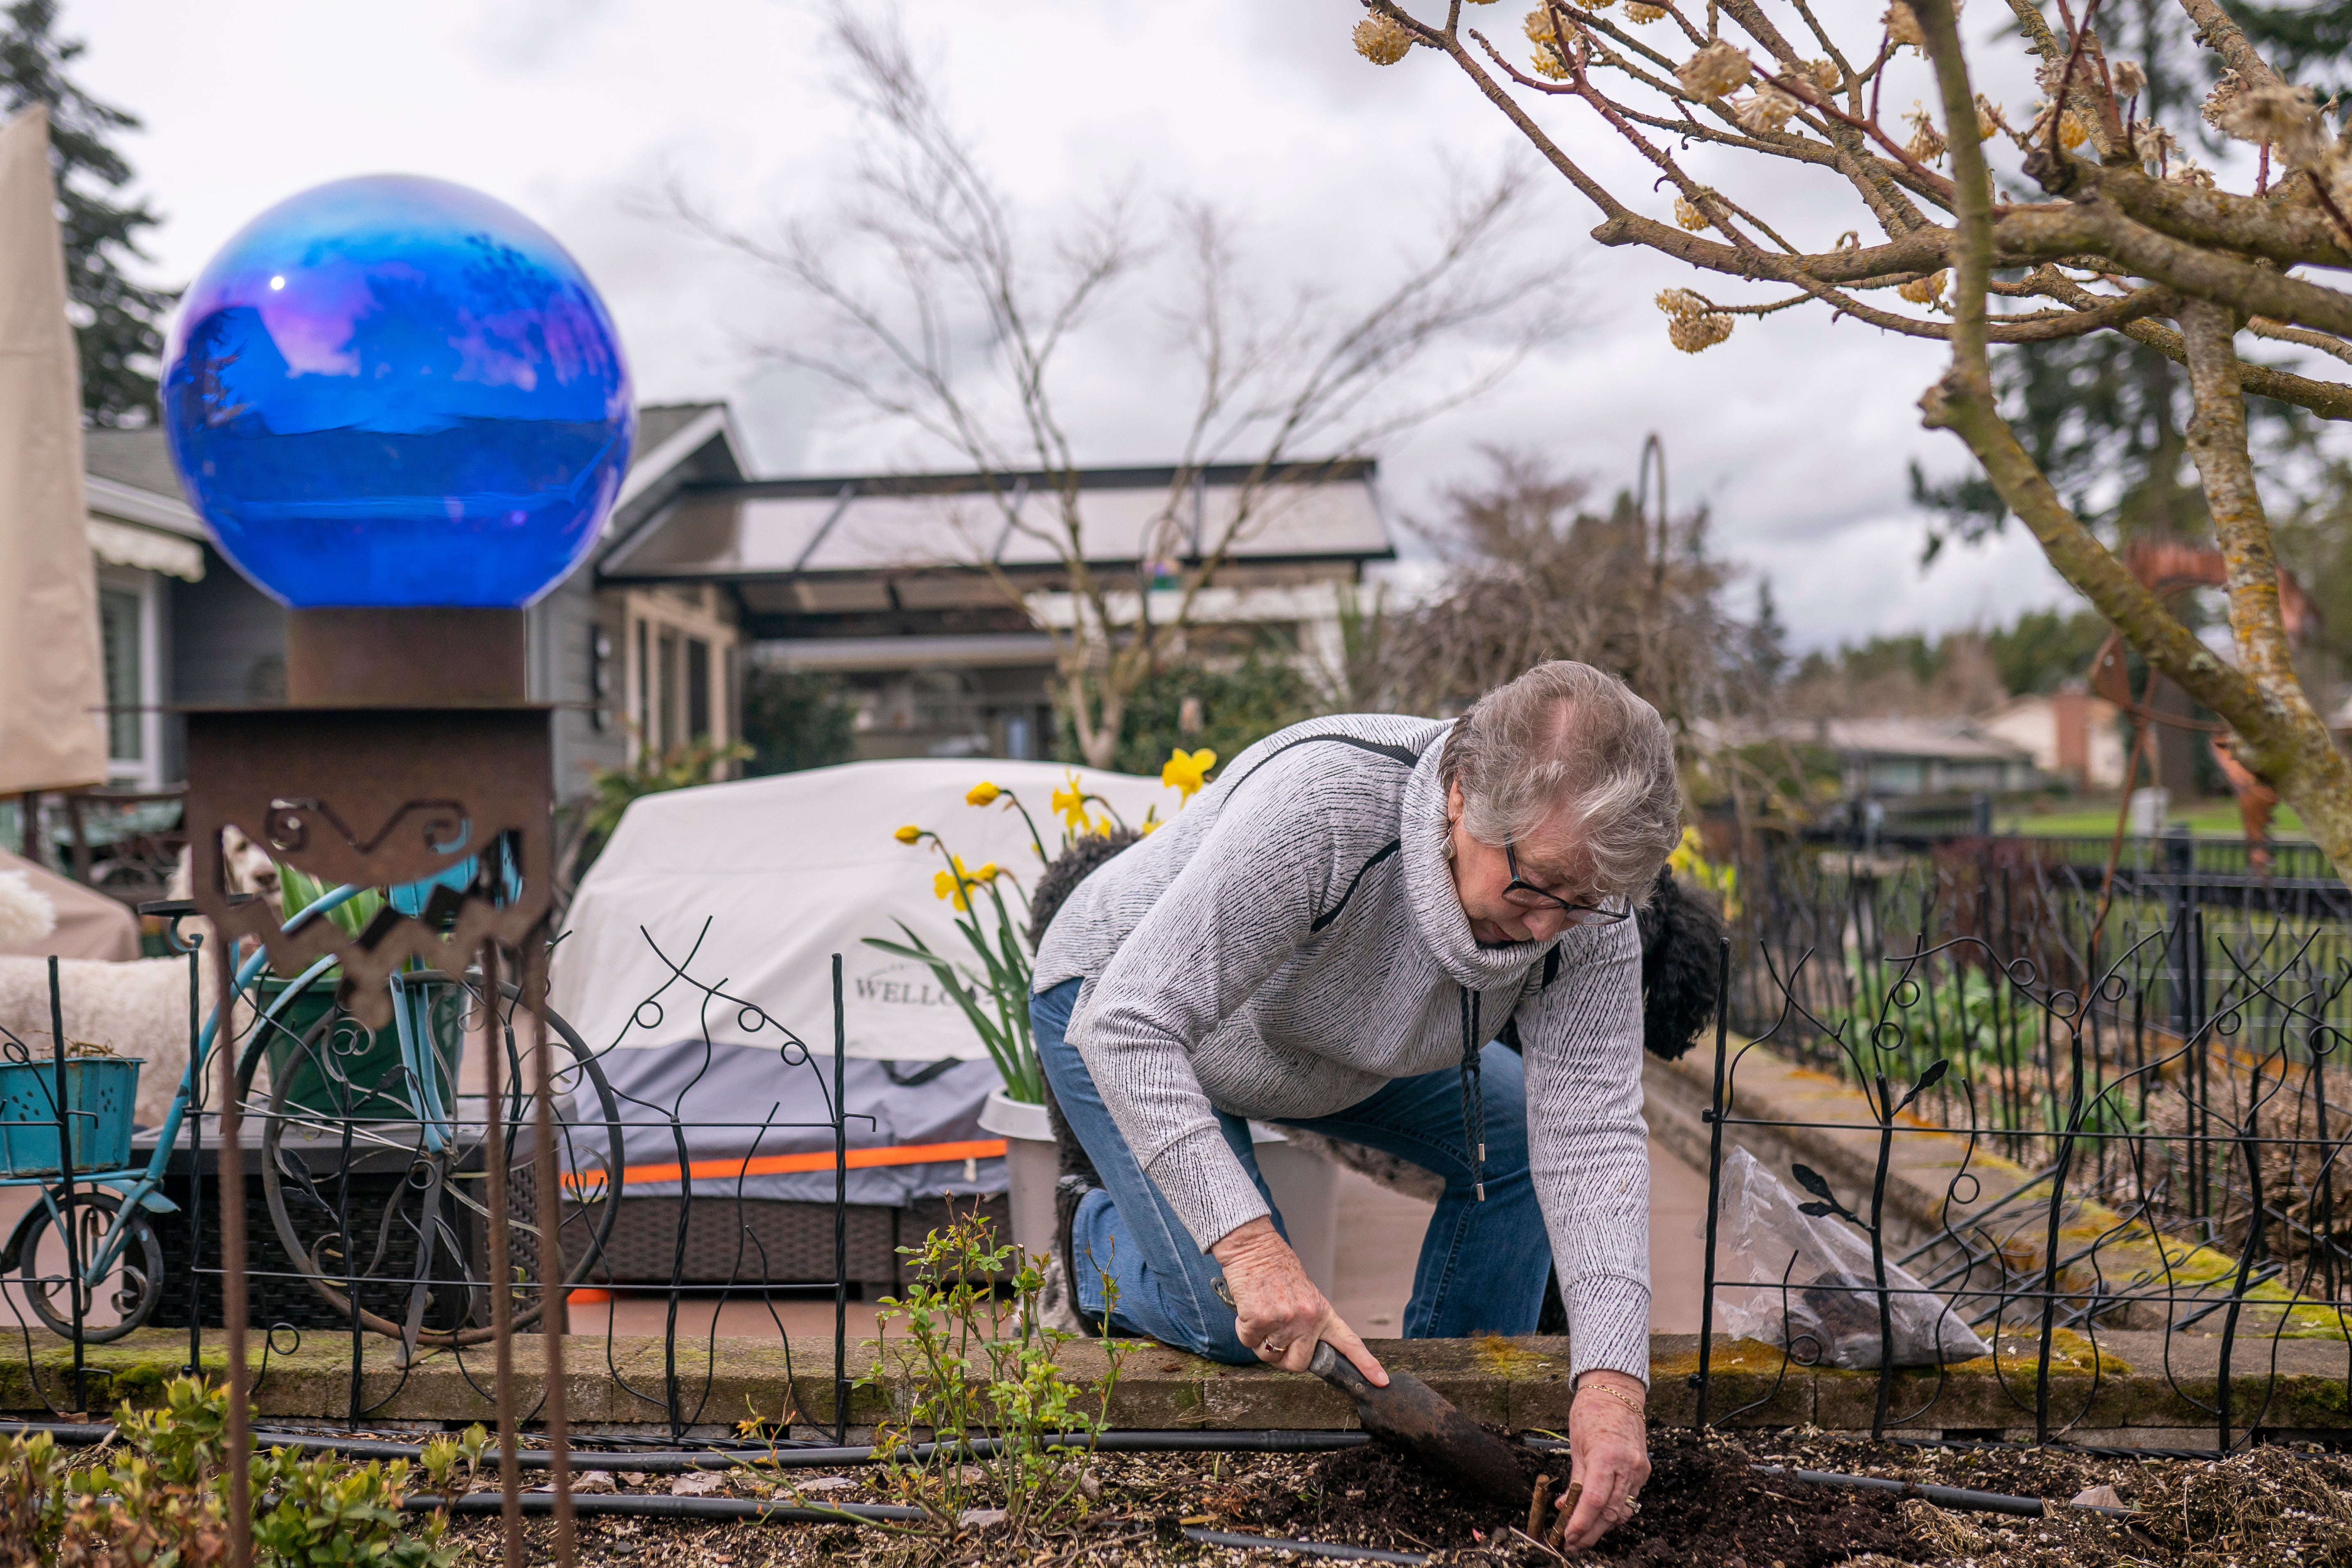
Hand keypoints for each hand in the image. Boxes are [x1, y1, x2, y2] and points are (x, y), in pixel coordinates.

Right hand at [1209, 1216, 1386, 1385]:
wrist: (1254, 1247)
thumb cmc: (1276, 1269)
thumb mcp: (1304, 1295)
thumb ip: (1308, 1322)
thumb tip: (1301, 1349)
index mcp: (1322, 1312)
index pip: (1349, 1342)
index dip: (1366, 1364)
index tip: (1380, 1381)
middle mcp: (1307, 1318)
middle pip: (1298, 1364)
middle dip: (1283, 1358)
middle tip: (1274, 1336)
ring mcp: (1284, 1320)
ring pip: (1268, 1355)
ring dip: (1260, 1341)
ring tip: (1261, 1313)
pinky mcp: (1259, 1319)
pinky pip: (1249, 1342)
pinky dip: (1245, 1330)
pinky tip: (1248, 1309)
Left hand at [1555, 1371, 1648, 1549]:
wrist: (1618, 1392)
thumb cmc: (1592, 1412)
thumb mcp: (1576, 1446)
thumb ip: (1575, 1480)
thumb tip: (1565, 1506)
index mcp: (1607, 1457)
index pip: (1595, 1501)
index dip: (1581, 1523)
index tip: (1568, 1536)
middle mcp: (1628, 1466)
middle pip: (1610, 1512)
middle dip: (1591, 1532)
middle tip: (1573, 1543)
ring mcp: (1639, 1469)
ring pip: (1622, 1510)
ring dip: (1603, 1526)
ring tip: (1584, 1535)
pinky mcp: (1644, 1470)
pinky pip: (1629, 1499)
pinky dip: (1615, 1511)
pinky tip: (1600, 1517)